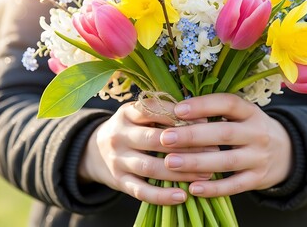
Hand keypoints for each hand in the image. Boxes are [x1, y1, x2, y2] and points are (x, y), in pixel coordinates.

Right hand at [78, 99, 212, 204]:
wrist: (93, 152)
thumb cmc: (130, 130)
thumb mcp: (139, 115)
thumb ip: (164, 113)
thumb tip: (204, 117)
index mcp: (127, 113)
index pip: (153, 110)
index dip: (180, 115)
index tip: (205, 120)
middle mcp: (119, 135)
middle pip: (154, 140)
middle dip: (186, 145)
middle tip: (213, 150)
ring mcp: (117, 160)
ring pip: (150, 167)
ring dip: (180, 172)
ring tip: (206, 174)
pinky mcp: (119, 181)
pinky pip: (141, 191)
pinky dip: (162, 196)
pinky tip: (182, 196)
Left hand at [160, 93, 292, 197]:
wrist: (286, 153)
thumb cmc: (250, 130)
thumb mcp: (241, 115)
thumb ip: (216, 112)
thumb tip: (176, 110)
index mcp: (251, 112)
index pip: (228, 103)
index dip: (203, 105)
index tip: (178, 109)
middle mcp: (258, 133)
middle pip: (225, 133)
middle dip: (193, 135)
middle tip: (165, 138)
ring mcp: (259, 157)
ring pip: (227, 161)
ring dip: (197, 162)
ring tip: (170, 163)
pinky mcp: (257, 179)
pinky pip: (234, 186)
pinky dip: (214, 188)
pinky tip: (193, 189)